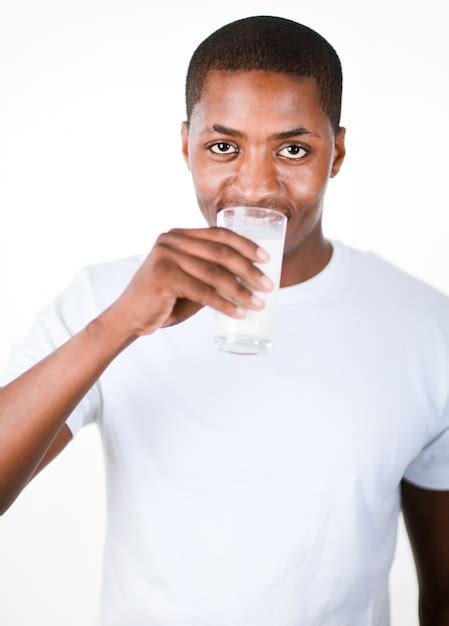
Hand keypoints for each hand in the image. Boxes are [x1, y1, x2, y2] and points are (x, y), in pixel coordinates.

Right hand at [113, 227, 273, 336]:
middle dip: (249, 270)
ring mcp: (166, 257)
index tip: (267, 259)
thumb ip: (211, 274)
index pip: (219, 234)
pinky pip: (202, 291)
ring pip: (214, 273)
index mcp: (179, 235)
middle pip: (220, 252)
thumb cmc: (165, 300)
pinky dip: (224, 304)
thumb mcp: (190, 280)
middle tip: (268, 286)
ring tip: (258, 303)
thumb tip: (251, 279)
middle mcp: (171, 240)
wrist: (130, 318)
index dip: (246, 245)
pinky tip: (239, 313)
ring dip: (241, 291)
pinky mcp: (163, 277)